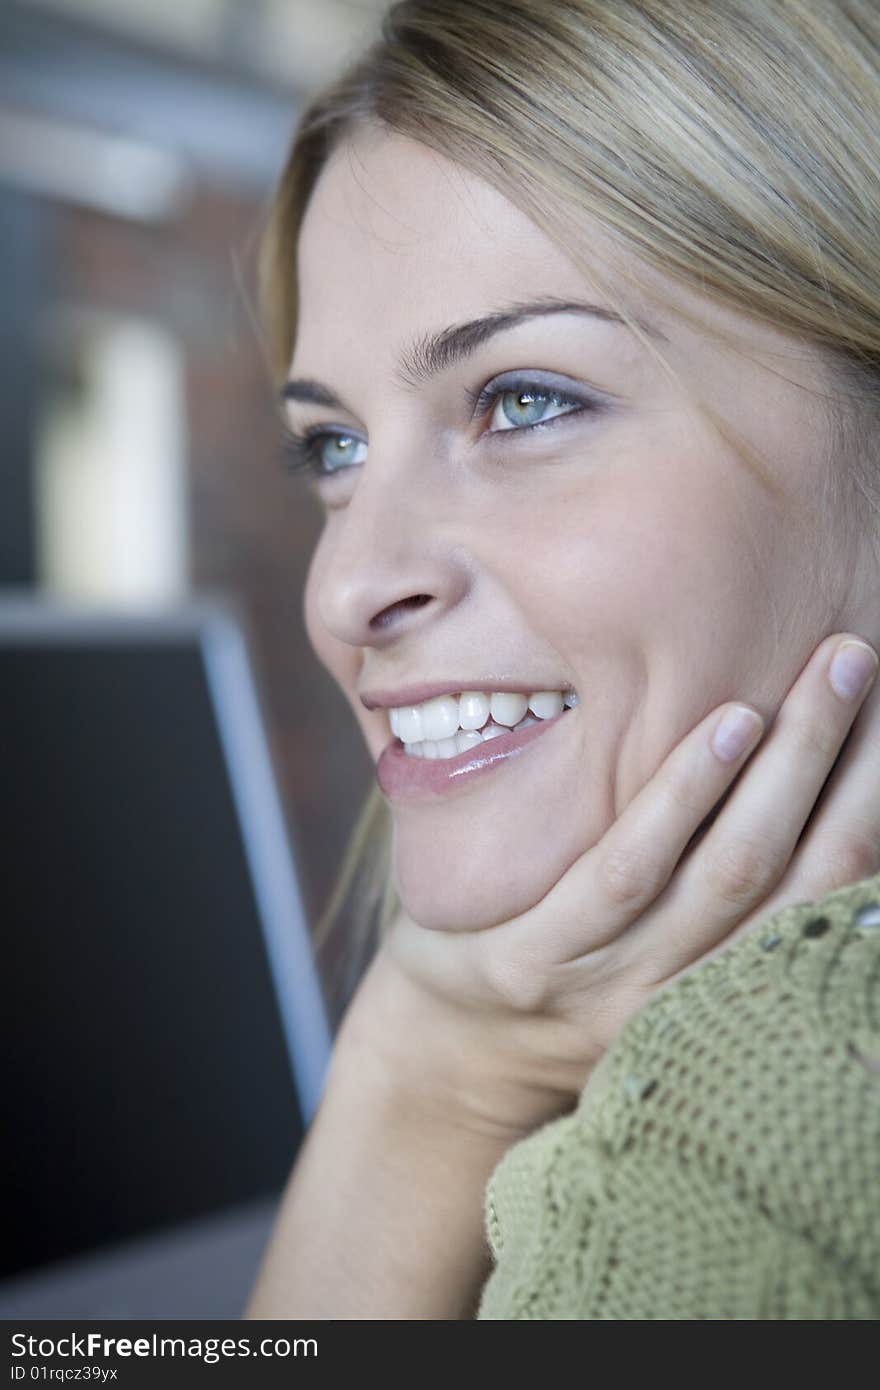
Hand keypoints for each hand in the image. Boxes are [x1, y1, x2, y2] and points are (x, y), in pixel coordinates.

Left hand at [374, 631, 879, 1131]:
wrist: (447, 1055)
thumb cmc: (569, 977)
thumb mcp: (656, 950)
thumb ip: (719, 892)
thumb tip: (791, 784)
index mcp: (730, 985)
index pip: (832, 891)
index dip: (872, 804)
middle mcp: (693, 993)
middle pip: (803, 873)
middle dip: (848, 766)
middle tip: (862, 658)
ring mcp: (617, 982)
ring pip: (731, 868)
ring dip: (789, 766)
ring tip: (825, 674)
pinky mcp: (538, 960)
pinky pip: (628, 871)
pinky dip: (685, 796)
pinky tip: (726, 723)